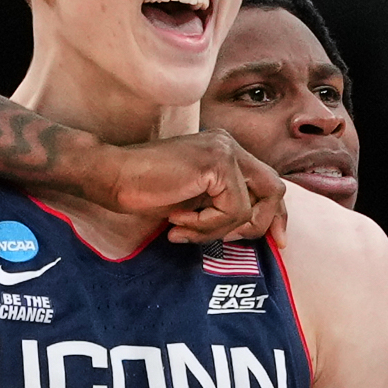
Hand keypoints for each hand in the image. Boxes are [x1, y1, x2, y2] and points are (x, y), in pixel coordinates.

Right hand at [99, 131, 288, 243]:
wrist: (111, 176)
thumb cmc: (143, 191)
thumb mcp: (193, 200)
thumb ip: (220, 205)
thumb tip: (249, 229)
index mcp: (225, 151)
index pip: (267, 182)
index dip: (275, 214)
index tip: (276, 242)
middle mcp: (229, 145)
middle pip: (273, 189)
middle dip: (263, 223)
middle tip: (237, 242)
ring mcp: (225, 151)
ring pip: (248, 208)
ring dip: (215, 230)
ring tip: (184, 229)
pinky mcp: (216, 164)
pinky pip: (231, 211)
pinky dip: (205, 225)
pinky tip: (177, 221)